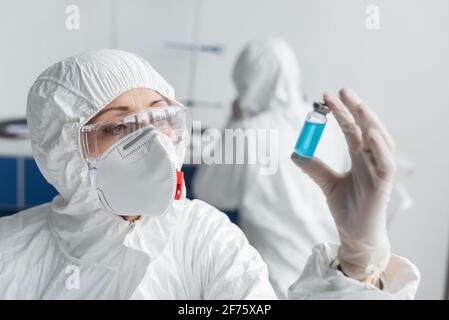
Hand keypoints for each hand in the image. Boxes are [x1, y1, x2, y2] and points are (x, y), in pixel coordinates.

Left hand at [291, 88, 394, 280]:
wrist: (355, 236)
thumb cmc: (348, 209)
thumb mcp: (327, 184)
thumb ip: (315, 168)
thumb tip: (295, 153)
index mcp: (360, 158)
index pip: (352, 129)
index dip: (342, 112)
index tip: (327, 97)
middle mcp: (372, 161)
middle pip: (367, 129)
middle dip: (355, 109)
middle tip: (340, 90)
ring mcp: (379, 172)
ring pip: (380, 141)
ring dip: (369, 121)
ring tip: (356, 103)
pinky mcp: (382, 186)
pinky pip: (386, 165)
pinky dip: (380, 149)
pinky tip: (369, 134)